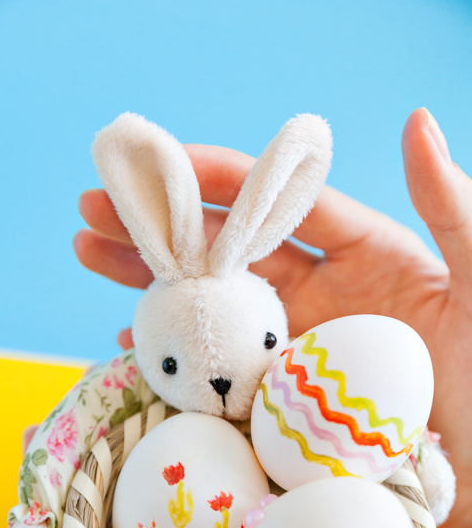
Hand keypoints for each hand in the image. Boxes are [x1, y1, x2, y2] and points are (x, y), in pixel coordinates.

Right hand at [75, 107, 471, 527]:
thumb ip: (451, 208)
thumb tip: (417, 121)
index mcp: (368, 259)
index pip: (282, 206)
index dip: (220, 180)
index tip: (159, 166)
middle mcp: (325, 300)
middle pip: (230, 253)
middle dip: (162, 229)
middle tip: (95, 212)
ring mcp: (300, 355)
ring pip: (216, 309)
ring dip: (153, 285)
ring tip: (92, 260)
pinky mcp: (287, 407)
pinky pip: (220, 376)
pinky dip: (177, 360)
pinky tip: (134, 345)